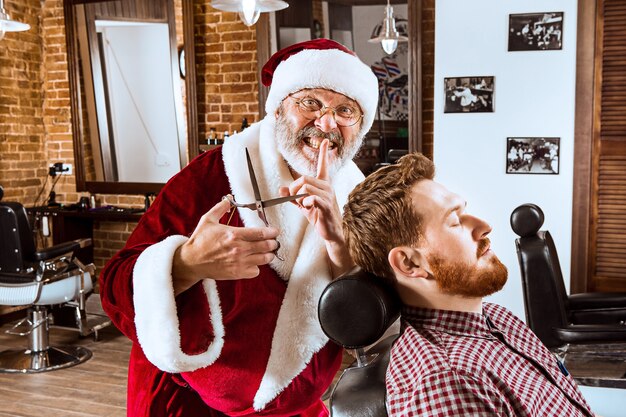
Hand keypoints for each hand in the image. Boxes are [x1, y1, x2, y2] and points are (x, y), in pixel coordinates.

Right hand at [172, 198, 278, 294]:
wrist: (191, 261)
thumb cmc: (200, 241)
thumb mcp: (208, 220)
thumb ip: (220, 208)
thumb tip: (228, 198)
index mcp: (234, 234)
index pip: (261, 233)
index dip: (272, 232)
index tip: (275, 231)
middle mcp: (239, 249)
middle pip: (267, 246)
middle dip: (273, 243)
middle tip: (273, 242)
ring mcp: (239, 262)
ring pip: (264, 259)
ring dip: (268, 255)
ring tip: (267, 252)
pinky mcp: (237, 273)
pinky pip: (256, 271)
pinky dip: (256, 267)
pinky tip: (252, 262)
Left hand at [279, 139, 352, 276]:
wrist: (332, 232)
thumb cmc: (319, 217)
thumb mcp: (303, 205)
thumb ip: (293, 196)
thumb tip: (281, 189)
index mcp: (323, 184)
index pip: (324, 165)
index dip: (323, 152)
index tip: (325, 141)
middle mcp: (327, 187)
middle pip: (303, 179)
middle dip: (294, 189)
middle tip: (295, 200)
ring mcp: (328, 195)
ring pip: (305, 187)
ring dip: (298, 197)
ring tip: (303, 206)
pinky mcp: (326, 204)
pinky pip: (311, 197)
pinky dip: (304, 203)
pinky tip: (308, 208)